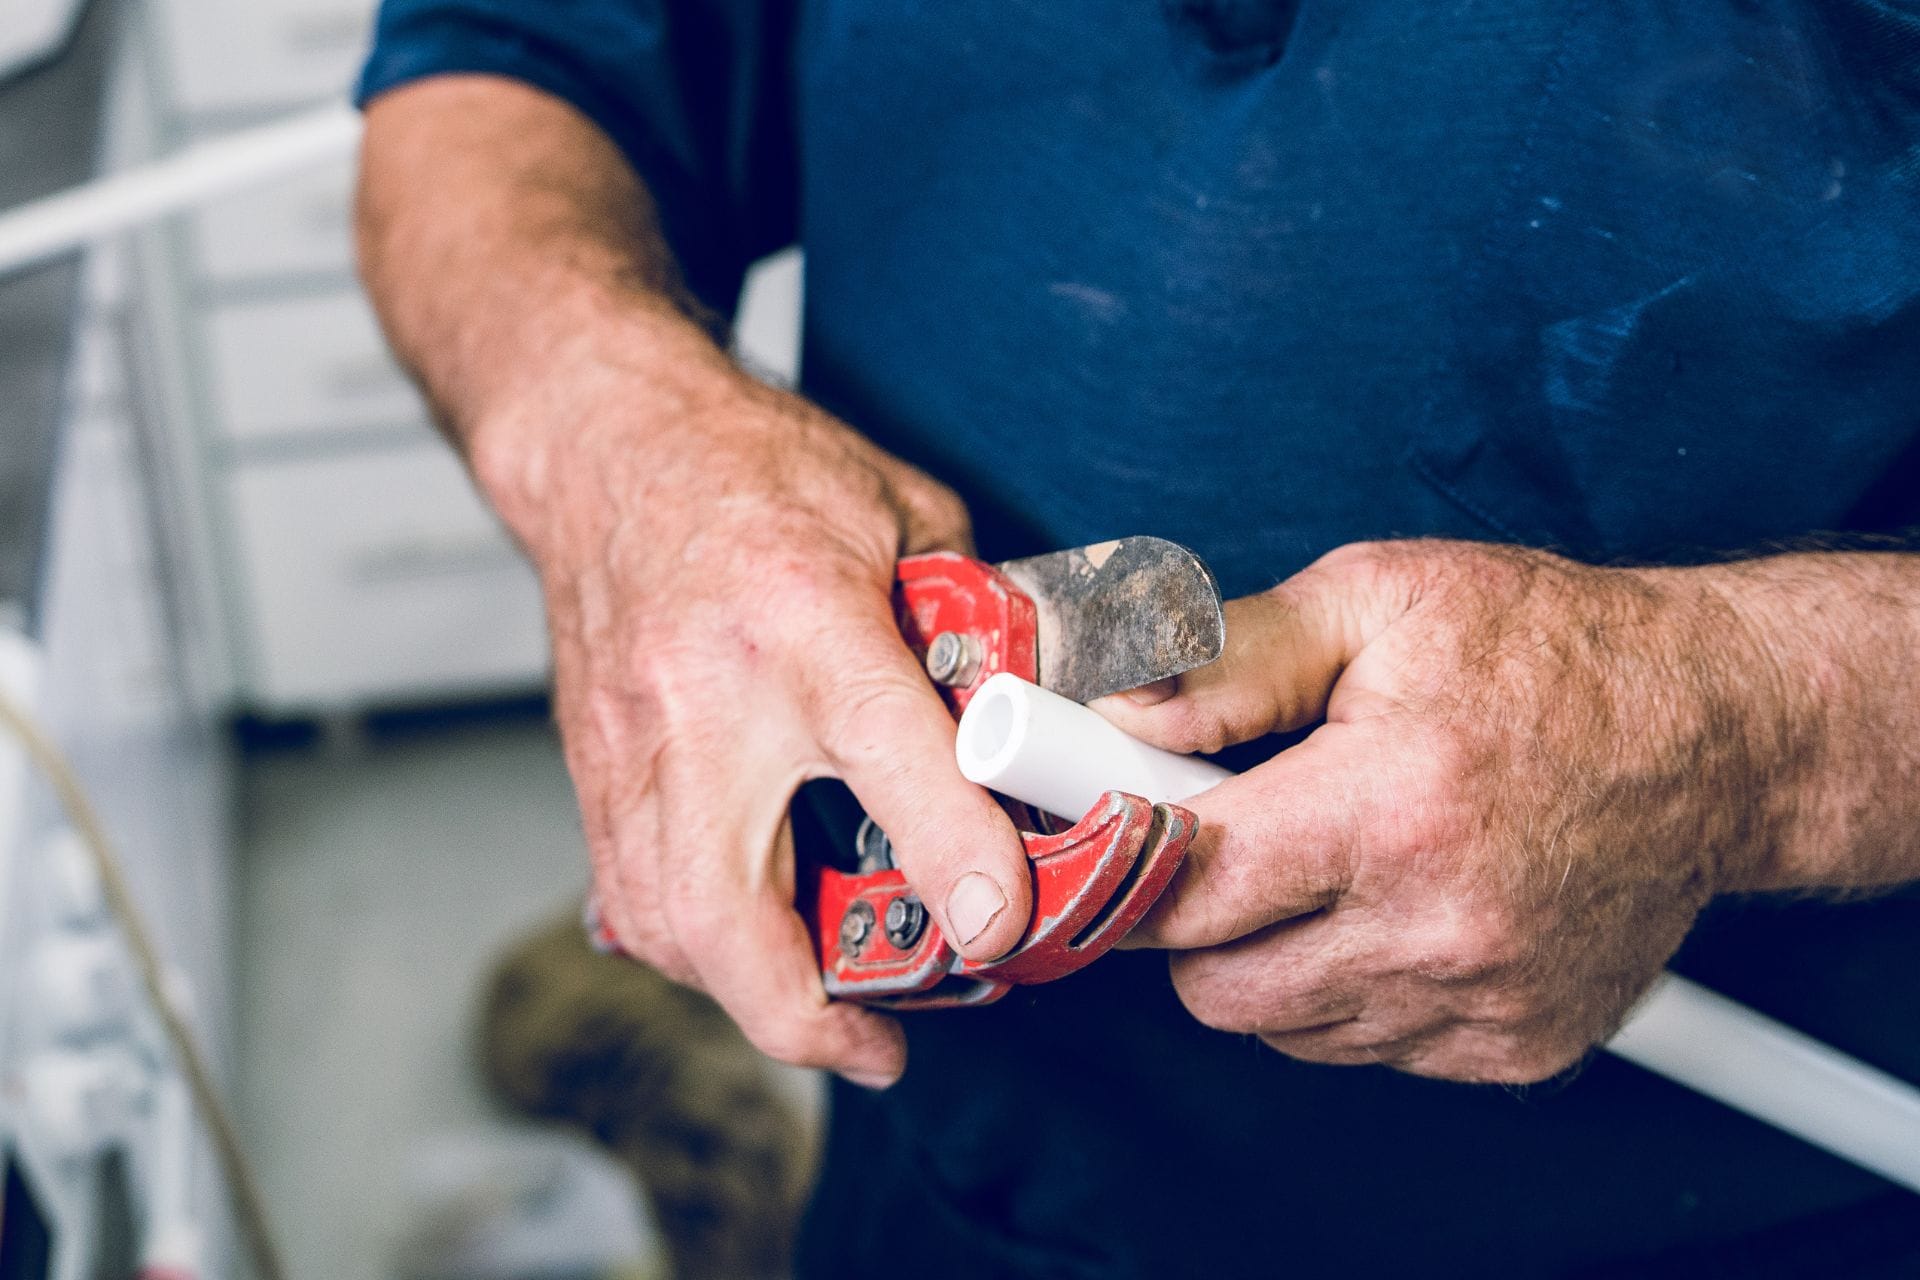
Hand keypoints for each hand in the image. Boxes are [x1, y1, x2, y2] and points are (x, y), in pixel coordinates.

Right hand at [475, 342, 1030, 1088]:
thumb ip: (973, 619)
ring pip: (666, 927)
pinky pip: (630, 899)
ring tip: (834, 1013)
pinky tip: (751, 951)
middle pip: (724, 905)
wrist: (605, 445)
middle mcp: (706, 697)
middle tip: (884, 1046)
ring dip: (751, 996)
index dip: (951, 858)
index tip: (998, 929)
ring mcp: (631, 744)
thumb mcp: (905, 513)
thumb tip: (1031, 711)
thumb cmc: (757, 468)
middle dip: (807, 1014)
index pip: (884, 755)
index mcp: (803, 617)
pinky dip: (695, 950)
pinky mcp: (593, 770)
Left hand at [1096, 540, 1790, 1082]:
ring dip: (1275, 957)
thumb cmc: (1545, 652)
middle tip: (1233, 845)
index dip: (1130, 862)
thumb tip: (1119, 710)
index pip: (1183, 893)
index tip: (1120, 834)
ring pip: (1285, 1028)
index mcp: (1386, 807)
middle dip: (1194, 920)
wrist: (1717, 733)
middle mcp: (1435, 925)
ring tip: (1333, 864)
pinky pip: (1370, 1048)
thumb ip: (1232, 657)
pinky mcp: (1519, 1045)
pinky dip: (1356, 991)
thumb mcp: (1378, 598)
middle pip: (1216, 987)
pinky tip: (1400, 907)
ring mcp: (1483, 999)